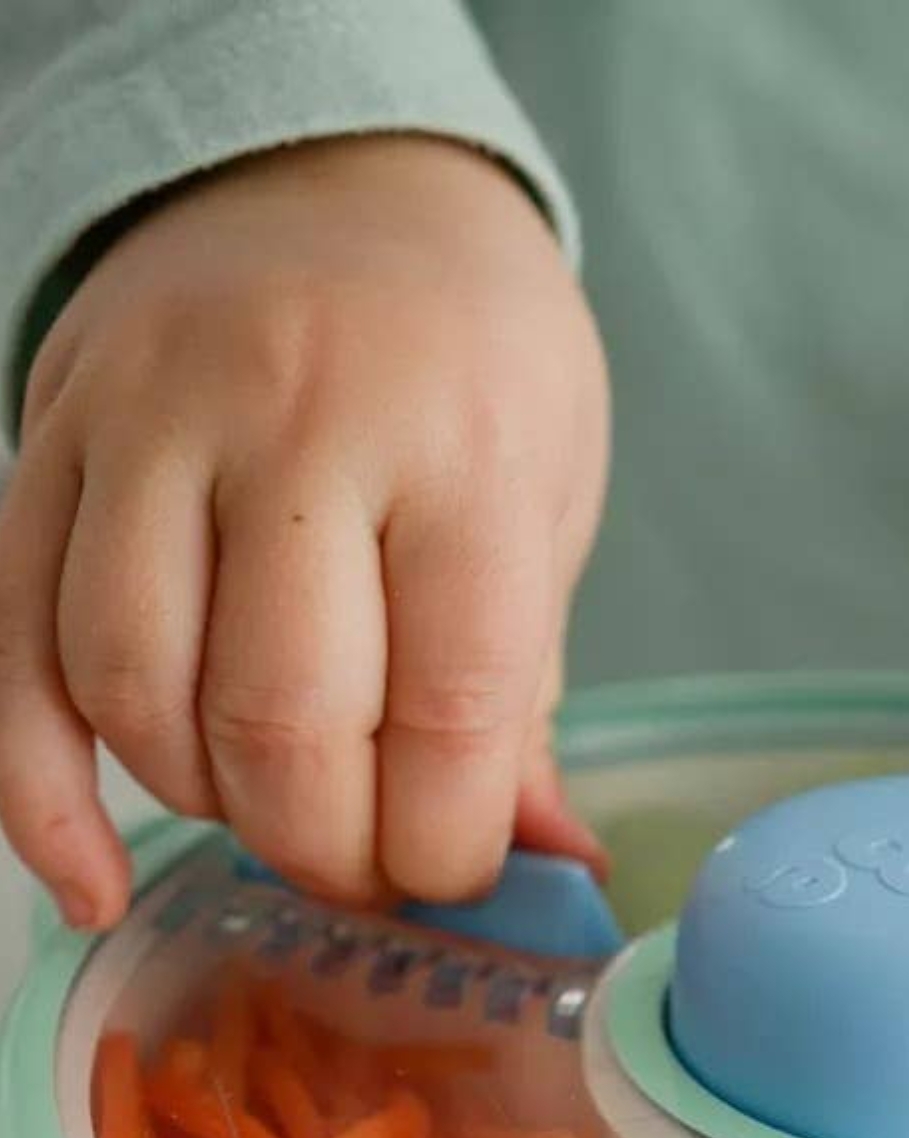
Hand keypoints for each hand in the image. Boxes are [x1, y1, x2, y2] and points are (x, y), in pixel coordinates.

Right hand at [0, 133, 610, 930]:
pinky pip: (11, 646)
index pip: (450, 703)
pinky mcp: (45, 446)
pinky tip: (88, 881)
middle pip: (279, 713)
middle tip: (364, 872)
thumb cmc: (469, 360)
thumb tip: (547, 858)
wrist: (338, 178)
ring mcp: (151, 431)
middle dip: (326, 845)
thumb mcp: (546, 495)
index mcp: (463, 455)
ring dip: (202, 806)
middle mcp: (298, 431)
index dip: (447, 837)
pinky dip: (38, 792)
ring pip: (133, 687)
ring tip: (273, 819)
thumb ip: (526, 685)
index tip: (456, 873)